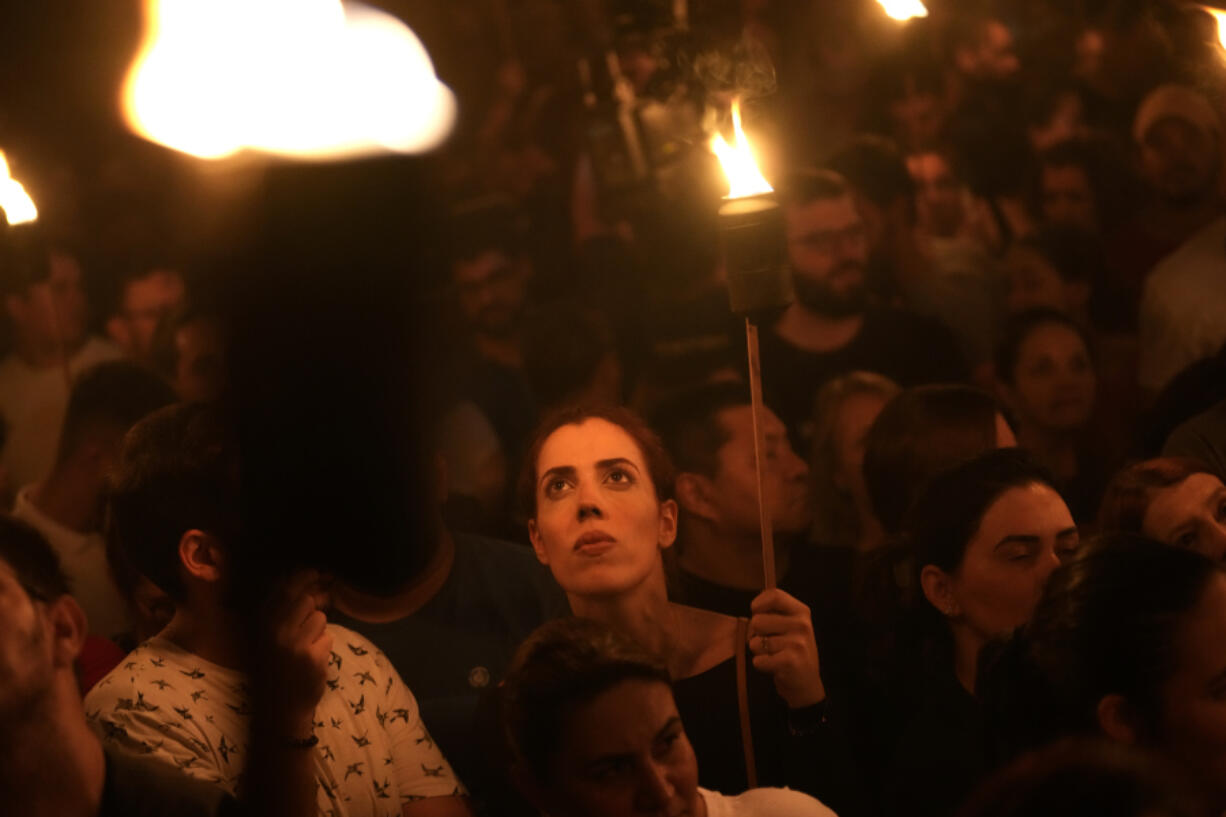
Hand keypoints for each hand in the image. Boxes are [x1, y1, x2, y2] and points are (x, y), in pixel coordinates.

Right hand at [259, 570, 333, 730]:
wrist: (279, 710)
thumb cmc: (275, 670)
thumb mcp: (269, 639)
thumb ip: (283, 612)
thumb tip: (311, 585)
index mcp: (261, 624)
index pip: (285, 588)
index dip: (304, 577)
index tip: (317, 573)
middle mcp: (274, 631)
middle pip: (307, 600)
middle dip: (314, 606)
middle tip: (312, 619)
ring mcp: (293, 644)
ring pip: (320, 619)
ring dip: (318, 631)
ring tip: (305, 648)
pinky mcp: (311, 657)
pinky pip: (328, 639)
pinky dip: (323, 648)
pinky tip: (311, 661)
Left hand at [748, 588, 825, 708]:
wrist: (806, 684)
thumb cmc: (792, 651)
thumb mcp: (791, 626)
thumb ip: (775, 612)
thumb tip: (754, 606)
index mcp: (801, 612)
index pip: (774, 595)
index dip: (758, 604)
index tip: (756, 612)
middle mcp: (802, 625)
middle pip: (757, 620)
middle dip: (755, 634)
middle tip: (768, 643)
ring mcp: (798, 643)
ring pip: (755, 642)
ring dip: (759, 652)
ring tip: (774, 655)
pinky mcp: (791, 662)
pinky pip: (758, 660)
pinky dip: (760, 665)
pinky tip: (773, 666)